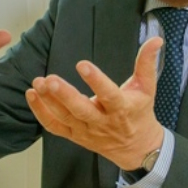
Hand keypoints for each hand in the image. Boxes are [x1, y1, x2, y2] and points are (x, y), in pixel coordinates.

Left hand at [24, 37, 164, 170]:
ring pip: (64, 118)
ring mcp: (86, 131)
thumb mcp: (147, 88)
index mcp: (121, 108)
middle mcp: (102, 122)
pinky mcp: (74, 135)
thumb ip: (147, 63)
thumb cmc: (140, 113)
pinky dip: (40, 112)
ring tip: (38, 82)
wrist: (136, 148)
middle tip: (50, 79)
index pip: (109, 94)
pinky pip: (54, 126)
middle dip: (64, 95)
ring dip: (48, 101)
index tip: (83, 64)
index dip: (96, 80)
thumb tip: (156, 39)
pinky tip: (32, 95)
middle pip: (81, 110)